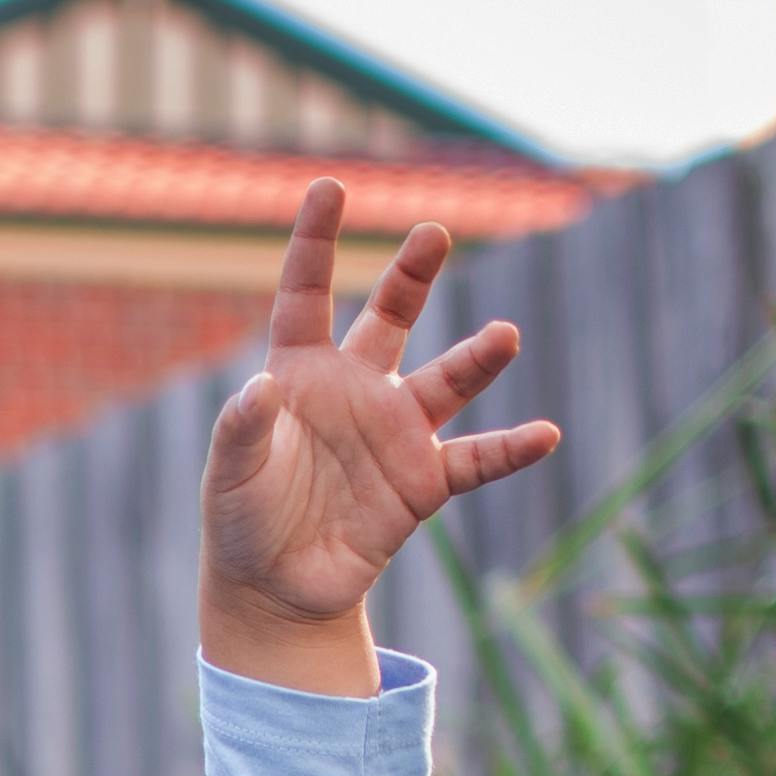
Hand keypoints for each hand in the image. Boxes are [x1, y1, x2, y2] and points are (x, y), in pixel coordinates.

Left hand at [197, 179, 558, 694]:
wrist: (276, 587)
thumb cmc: (242, 518)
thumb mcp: (229, 474)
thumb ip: (242, 428)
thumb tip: (258, 387)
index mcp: (301, 373)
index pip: (307, 294)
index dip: (316, 243)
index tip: (330, 188)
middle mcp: (357, 389)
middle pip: (392, 317)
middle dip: (413, 276)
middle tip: (433, 234)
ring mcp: (397, 432)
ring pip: (447, 381)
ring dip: (477, 359)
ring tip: (506, 336)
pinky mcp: (424, 482)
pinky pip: (477, 459)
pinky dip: (511, 449)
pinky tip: (545, 434)